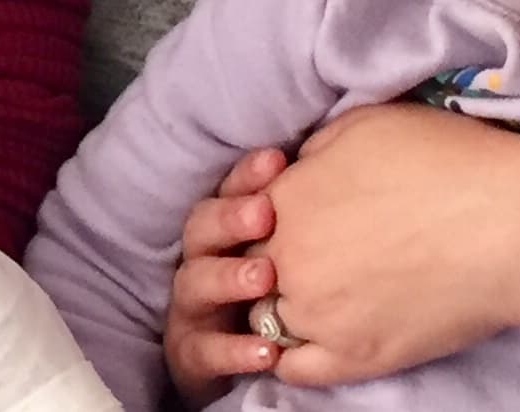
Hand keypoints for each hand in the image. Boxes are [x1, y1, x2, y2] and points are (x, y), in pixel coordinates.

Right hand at [163, 147, 290, 405]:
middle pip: (201, 228)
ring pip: (195, 283)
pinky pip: (206, 352)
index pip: (227, 192)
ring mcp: (192, 307)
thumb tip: (328, 159)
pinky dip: (235, 350)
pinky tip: (267, 352)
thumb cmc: (278, 293)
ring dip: (227, 278)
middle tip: (264, 214)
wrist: (236, 360)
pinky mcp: (192, 353)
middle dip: (229, 218)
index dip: (247, 175)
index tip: (278, 162)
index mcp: (222, 231)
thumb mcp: (290, 248)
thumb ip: (300, 211)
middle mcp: (201, 261)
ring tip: (263, 278)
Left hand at [257, 104, 519, 388]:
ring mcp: (319, 316)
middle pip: (249, 270)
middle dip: (271, 262)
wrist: (513, 225)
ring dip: (285, 306)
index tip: (294, 219)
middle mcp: (289, 261)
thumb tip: (293, 173)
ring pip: (267, 319)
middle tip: (314, 256)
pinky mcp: (356, 358)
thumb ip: (310, 153)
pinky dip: (295, 355)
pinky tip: (316, 339)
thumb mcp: (361, 127)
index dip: (264, 218)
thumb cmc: (446, 162)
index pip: (240, 219)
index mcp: (285, 201)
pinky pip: (295, 369)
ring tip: (325, 295)